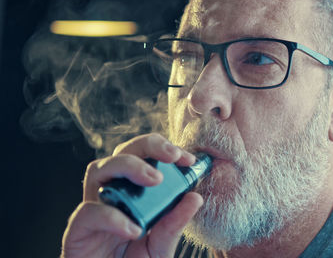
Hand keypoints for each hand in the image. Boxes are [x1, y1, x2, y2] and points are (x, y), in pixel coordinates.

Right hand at [61, 133, 202, 257]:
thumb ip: (174, 224)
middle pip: (119, 154)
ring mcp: (92, 211)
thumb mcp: (161, 246)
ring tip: (155, 180)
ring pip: (97, 170)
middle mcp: (110, 196)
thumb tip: (195, 197)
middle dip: (146, 146)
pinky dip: (112, 217)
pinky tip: (134, 229)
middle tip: (171, 156)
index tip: (187, 158)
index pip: (141, 157)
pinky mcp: (77, 232)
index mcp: (130, 194)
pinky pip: (88, 213)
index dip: (162, 149)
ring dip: (128, 166)